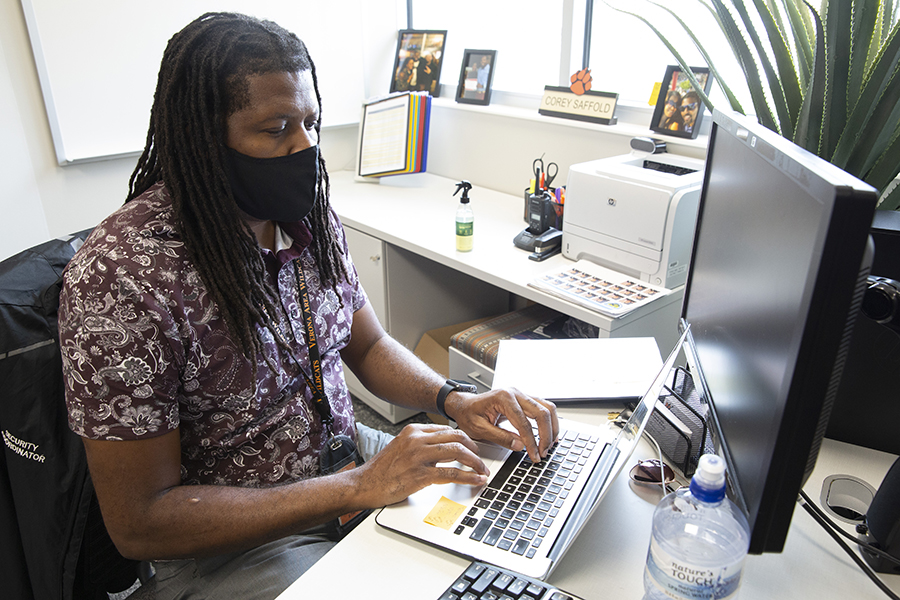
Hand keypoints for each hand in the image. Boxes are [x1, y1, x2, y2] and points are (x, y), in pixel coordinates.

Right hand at [355, 423, 487, 506]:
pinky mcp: (420, 474)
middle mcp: (417, 439)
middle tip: (480, 459)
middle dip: (474, 448)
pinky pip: (452, 474)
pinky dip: (468, 477)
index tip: (472, 447)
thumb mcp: (401, 447)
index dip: (464, 439)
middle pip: (456, 437)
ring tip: (482, 471)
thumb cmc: (382, 470)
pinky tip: (476, 480)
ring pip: (457, 453)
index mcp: (413, 431)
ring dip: (475, 462)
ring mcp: (419, 456)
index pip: (447, 430)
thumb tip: (442, 449)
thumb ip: (420, 444)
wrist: (364, 484)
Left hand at [445, 388, 558, 462]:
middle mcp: (515, 393)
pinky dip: (549, 422)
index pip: (524, 423)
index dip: (531, 442)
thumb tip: (520, 445)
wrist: (464, 405)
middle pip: (541, 412)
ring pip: (547, 408)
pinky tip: (549, 434)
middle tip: (543, 453)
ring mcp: (521, 394)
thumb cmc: (469, 414)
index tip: (534, 455)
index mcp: (503, 398)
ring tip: (549, 445)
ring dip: (551, 427)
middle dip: (546, 435)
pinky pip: (543, 408)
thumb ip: (500, 437)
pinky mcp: (524, 399)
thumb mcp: (479, 429)